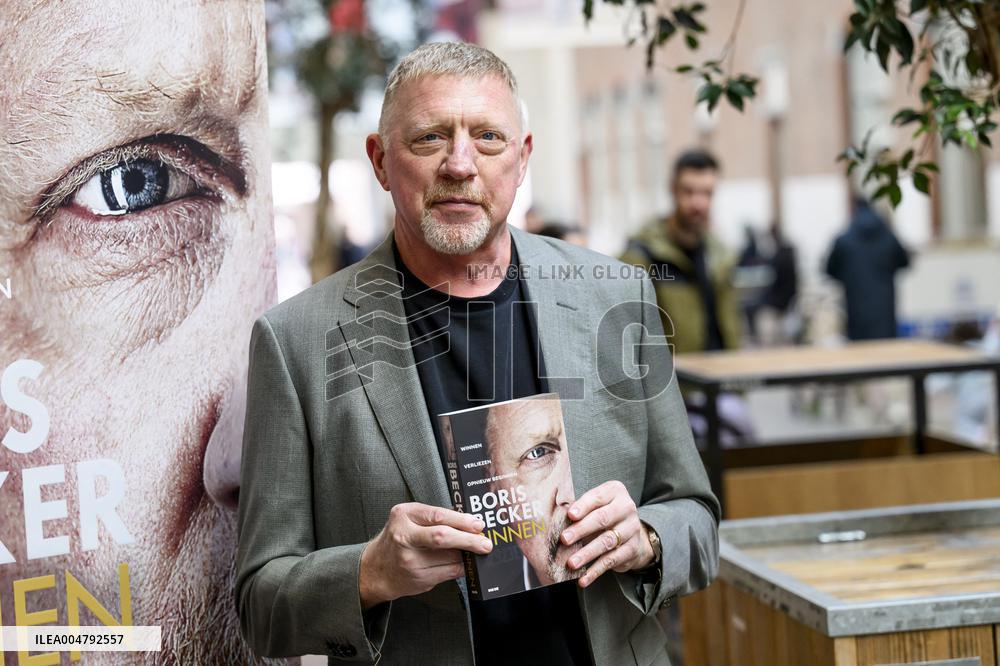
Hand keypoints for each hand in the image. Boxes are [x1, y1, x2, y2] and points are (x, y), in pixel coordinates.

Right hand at [359, 503, 491, 608]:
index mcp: (403, 515)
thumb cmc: (398, 539)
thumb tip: (469, 523)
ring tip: (475, 551)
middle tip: (485, 543)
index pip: (438, 515)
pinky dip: (460, 567)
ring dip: (467, 555)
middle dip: (469, 540)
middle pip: (443, 537)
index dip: (462, 520)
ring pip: (449, 557)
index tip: (478, 524)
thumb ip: (434, 518)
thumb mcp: (409, 519)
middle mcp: (404, 537)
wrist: (375, 570)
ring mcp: (410, 560)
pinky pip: (448, 572)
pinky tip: (464, 563)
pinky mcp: (418, 578)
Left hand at [560, 480, 654, 587]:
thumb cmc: (604, 514)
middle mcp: (626, 508)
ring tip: (571, 563)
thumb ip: (580, 507)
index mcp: (615, 491)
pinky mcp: (632, 549)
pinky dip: (595, 571)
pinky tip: (583, 578)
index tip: (570, 515)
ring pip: (607, 542)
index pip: (598, 497)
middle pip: (602, 519)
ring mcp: (631, 529)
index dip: (583, 506)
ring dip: (587, 553)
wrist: (632, 532)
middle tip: (564, 539)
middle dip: (581, 529)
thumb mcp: (595, 504)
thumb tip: (554, 519)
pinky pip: (611, 561)